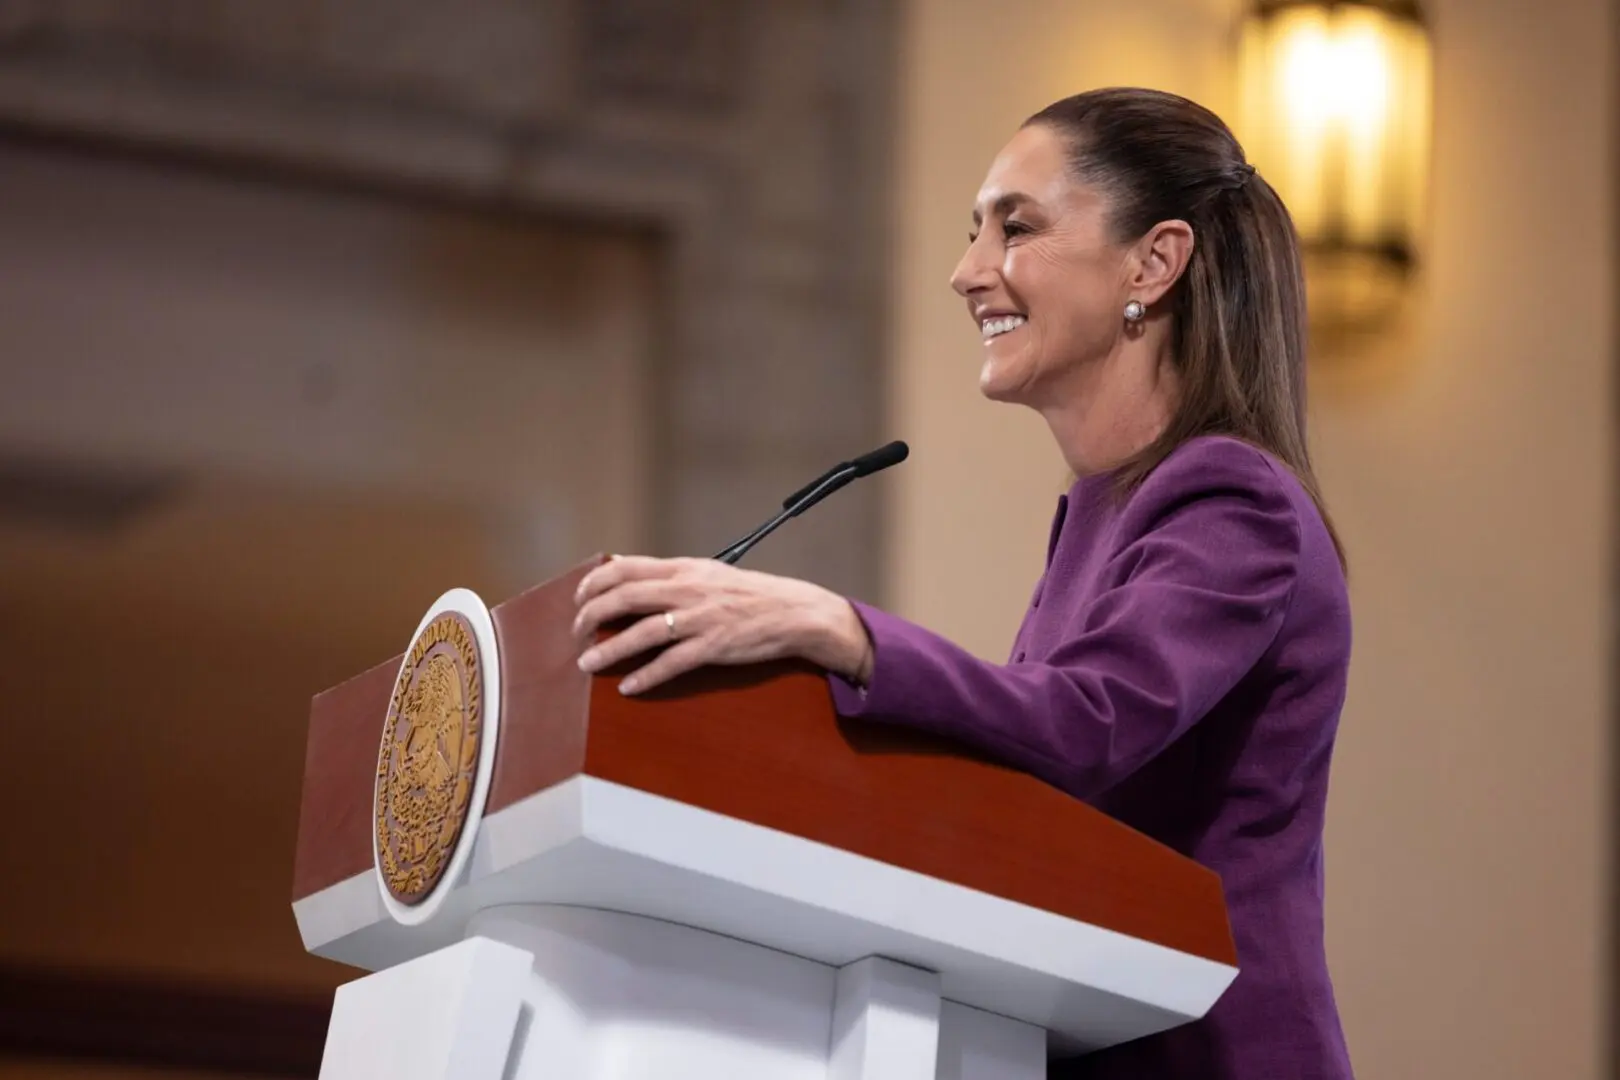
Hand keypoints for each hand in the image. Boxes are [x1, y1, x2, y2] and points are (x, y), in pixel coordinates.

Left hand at [573, 556, 873, 694]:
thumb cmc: (750, 595)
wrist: (793, 612)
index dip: (594, 582)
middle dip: (591, 616)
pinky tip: (629, 687)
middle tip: (576, 634)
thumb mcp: (710, 574)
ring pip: (641, 632)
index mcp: (683, 569)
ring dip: (608, 650)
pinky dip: (646, 676)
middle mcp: (687, 590)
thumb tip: (635, 581)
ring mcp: (700, 619)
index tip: (578, 598)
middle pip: (624, 597)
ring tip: (587, 663)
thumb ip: (674, 578)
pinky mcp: (713, 646)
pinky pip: (671, 663)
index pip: (625, 567)